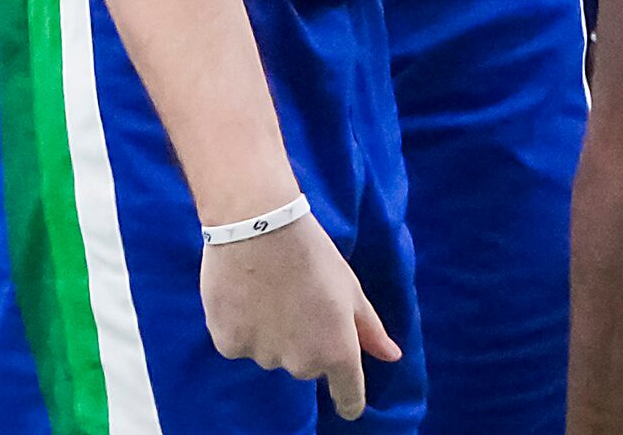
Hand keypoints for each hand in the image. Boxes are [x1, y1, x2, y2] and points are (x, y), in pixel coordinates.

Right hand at [200, 213, 402, 420]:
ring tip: (268, 289)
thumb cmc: (311, 252)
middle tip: (299, 299)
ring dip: (271, 332)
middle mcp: (301, 363)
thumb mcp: (350, 288)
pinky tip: (243, 293)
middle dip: (305, 341)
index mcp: (338, 351)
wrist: (258, 223)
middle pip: (306, 365)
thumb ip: (369, 329)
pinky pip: (239, 344)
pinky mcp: (229, 345)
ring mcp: (264, 356)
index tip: (346, 399)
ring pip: (270, 352)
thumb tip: (392, 356)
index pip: (348, 396)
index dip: (348, 398)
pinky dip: (240, 325)